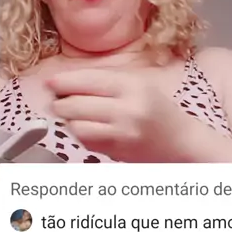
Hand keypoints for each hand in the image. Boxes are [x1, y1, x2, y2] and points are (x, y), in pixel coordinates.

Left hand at [48, 68, 192, 161]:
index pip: (88, 80)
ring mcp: (122, 133)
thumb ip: (105, 79)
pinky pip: (86, 141)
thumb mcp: (139, 83)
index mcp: (133, 86)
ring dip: (69, 120)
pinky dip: (80, 133)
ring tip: (71, 114)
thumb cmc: (158, 110)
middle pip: (76, 104)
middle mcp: (127, 109)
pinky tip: (86, 128)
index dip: (63, 81)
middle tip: (56, 100)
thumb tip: (66, 80)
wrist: (181, 141)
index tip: (50, 82)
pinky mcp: (117, 151)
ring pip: (77, 125)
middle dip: (60, 102)